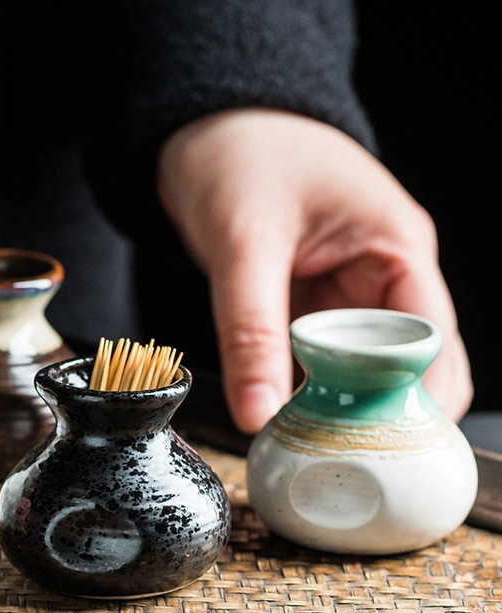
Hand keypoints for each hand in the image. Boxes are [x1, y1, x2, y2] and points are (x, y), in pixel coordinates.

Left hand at [157, 108, 471, 433]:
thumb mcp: (244, 241)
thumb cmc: (237, 154)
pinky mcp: (311, 304)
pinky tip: (289, 415)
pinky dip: (311, 389)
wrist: (202, 128)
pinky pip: (322, 359)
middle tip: (343, 462)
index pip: (432, 342)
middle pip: (409, 366)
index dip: (416, 402)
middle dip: (382, 414)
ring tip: (314, 448)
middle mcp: (384, 273)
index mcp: (397, 246)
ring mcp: (348, 291)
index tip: (382, 452)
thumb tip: (259, 411)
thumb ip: (250, 327)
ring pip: (362, 368)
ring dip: (342, 405)